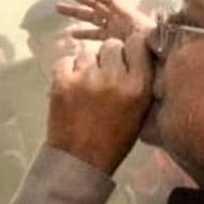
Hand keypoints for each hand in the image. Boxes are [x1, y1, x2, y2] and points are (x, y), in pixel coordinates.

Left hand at [46, 34, 153, 174]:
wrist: (80, 160)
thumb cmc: (114, 138)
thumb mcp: (139, 111)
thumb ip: (141, 81)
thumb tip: (138, 53)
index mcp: (138, 86)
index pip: (137, 43)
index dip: (130, 49)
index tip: (125, 58)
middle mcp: (114, 78)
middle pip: (112, 45)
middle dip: (108, 57)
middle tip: (103, 75)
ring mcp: (86, 79)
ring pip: (87, 53)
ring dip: (87, 66)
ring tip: (85, 86)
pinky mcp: (62, 83)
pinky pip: (65, 60)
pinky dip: (66, 70)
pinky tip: (70, 86)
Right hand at [57, 0, 153, 42]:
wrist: (163, 60)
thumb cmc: (157, 46)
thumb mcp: (150, 35)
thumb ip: (142, 26)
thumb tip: (143, 18)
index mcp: (126, 15)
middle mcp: (119, 18)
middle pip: (95, 3)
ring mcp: (116, 28)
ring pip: (92, 17)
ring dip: (76, 12)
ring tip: (58, 7)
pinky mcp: (114, 40)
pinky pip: (96, 34)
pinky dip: (85, 33)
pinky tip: (72, 35)